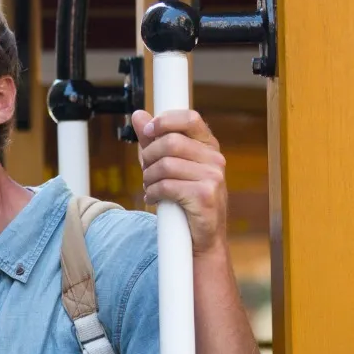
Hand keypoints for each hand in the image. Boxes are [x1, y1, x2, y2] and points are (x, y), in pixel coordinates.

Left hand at [130, 108, 227, 255]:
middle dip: (149, 157)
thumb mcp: (170, 166)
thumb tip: (138, 115)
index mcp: (208, 147)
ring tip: (151, 187)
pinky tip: (155, 199)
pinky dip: (154, 193)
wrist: (202, 239)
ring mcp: (213, 177)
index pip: (190, 118)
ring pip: (165, 165)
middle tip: (146, 171)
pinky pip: (167, 186)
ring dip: (149, 178)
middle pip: (170, 142)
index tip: (147, 131)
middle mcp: (215, 159)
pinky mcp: (204, 195)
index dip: (164, 120)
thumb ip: (154, 141)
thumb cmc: (186, 200)